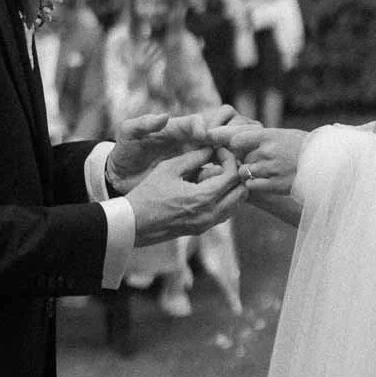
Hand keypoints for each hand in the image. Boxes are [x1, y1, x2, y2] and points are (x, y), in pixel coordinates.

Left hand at [108, 107, 239, 191]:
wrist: (121, 175)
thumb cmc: (124, 151)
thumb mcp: (128, 135)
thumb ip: (142, 124)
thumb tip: (164, 116)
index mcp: (176, 128)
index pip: (199, 121)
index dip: (206, 126)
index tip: (208, 136)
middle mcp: (190, 141)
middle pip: (219, 133)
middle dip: (228, 139)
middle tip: (232, 150)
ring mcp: (194, 158)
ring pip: (221, 154)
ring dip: (230, 158)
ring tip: (236, 168)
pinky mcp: (194, 174)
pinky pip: (213, 173)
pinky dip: (223, 176)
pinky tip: (229, 183)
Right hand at [126, 146, 246, 245]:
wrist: (133, 224)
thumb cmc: (147, 194)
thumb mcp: (169, 168)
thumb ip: (195, 157)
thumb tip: (212, 148)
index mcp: (203, 198)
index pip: (233, 175)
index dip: (230, 158)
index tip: (218, 149)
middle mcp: (210, 214)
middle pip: (241, 191)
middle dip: (236, 172)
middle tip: (222, 160)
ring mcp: (207, 224)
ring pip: (236, 203)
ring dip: (231, 186)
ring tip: (214, 172)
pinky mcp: (202, 229)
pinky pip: (225, 212)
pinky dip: (224, 198)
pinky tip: (207, 187)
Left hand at [208, 122, 306, 198]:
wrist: (323, 163)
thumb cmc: (299, 146)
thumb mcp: (279, 134)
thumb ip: (255, 137)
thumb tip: (230, 139)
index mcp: (269, 135)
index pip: (237, 136)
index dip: (222, 137)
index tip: (209, 136)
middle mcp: (268, 151)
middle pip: (238, 156)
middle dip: (237, 158)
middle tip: (241, 158)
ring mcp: (271, 169)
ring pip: (243, 172)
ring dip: (245, 172)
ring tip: (258, 170)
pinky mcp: (275, 185)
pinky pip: (251, 185)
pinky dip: (252, 184)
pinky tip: (261, 180)